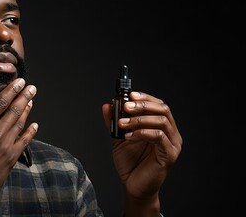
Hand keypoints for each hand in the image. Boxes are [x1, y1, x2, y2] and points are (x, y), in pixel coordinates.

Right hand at [0, 78, 37, 215]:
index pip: (0, 102)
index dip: (12, 90)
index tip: (19, 82)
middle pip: (14, 110)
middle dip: (24, 97)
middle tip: (31, 87)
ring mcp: (5, 146)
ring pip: (20, 123)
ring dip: (27, 110)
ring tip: (31, 100)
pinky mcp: (11, 158)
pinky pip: (25, 141)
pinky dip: (30, 132)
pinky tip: (35, 125)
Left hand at [102, 91, 181, 215]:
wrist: (133, 186)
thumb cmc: (130, 163)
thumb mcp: (118, 138)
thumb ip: (113, 122)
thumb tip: (107, 105)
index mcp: (161, 126)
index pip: (158, 105)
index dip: (145, 97)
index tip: (129, 95)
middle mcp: (171, 133)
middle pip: (163, 109)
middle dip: (143, 105)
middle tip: (126, 107)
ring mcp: (172, 144)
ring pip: (161, 121)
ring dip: (140, 119)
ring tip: (122, 123)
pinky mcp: (169, 155)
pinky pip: (159, 137)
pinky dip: (142, 133)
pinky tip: (129, 136)